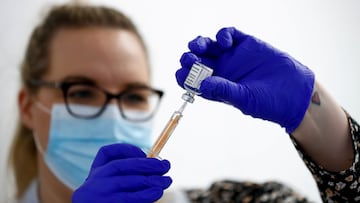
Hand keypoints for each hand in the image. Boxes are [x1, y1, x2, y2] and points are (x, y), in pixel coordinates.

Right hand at [72, 143, 171, 202]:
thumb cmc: (108, 198)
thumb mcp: (109, 182)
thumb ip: (125, 171)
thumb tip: (153, 164)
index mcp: (97, 170)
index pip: (106, 152)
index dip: (127, 149)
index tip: (145, 153)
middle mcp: (96, 180)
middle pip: (120, 166)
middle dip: (146, 164)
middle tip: (166, 165)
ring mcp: (101, 194)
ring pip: (126, 182)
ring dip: (150, 180)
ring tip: (166, 180)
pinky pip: (129, 199)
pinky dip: (145, 195)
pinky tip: (156, 192)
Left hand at [176, 27, 314, 132]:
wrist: (295, 93)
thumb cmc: (269, 103)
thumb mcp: (244, 99)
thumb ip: (224, 90)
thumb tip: (202, 84)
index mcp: (216, 87)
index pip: (192, 81)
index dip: (184, 77)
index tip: (181, 74)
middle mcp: (221, 71)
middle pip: (197, 61)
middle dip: (189, 58)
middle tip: (189, 59)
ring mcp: (232, 57)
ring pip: (208, 46)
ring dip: (200, 43)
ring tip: (200, 47)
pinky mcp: (245, 44)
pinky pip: (229, 35)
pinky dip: (223, 36)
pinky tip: (225, 43)